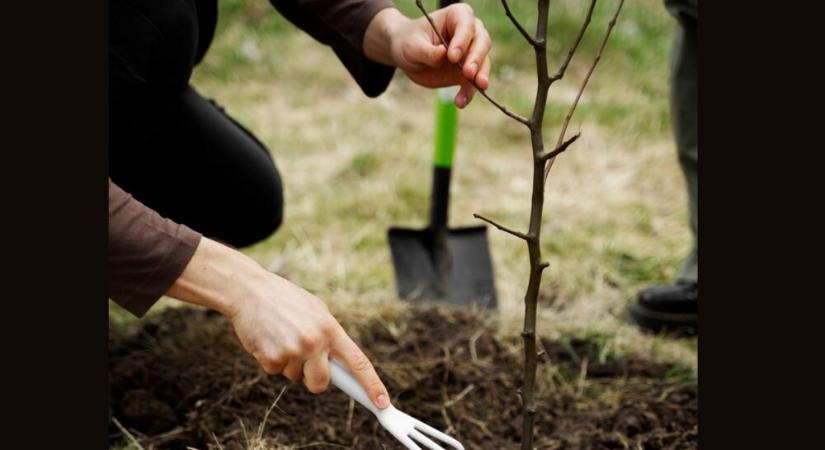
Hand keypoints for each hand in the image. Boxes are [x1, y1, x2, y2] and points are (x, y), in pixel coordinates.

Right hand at [166, 237, 390, 409]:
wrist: (250, 290)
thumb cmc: (285, 300)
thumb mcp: (316, 311)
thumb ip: (329, 336)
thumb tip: (341, 364)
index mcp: (330, 329)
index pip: (358, 362)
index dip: (372, 385)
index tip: (382, 402)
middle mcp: (314, 341)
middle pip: (321, 384)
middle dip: (313, 378)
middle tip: (304, 359)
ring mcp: (293, 351)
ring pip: (295, 377)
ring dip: (289, 363)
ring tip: (282, 336)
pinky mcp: (271, 358)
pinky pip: (275, 372)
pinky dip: (271, 360)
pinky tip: (268, 339)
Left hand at [364, 5, 491, 107]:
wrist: (407, 56)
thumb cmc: (408, 42)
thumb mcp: (412, 45)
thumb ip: (427, 50)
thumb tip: (442, 53)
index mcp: (457, 16)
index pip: (466, 25)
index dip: (463, 40)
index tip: (453, 56)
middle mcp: (469, 33)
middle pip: (482, 43)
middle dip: (477, 59)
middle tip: (469, 74)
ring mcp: (470, 54)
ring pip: (483, 64)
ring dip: (480, 77)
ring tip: (476, 88)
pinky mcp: (467, 73)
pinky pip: (473, 84)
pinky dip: (469, 93)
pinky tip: (461, 102)